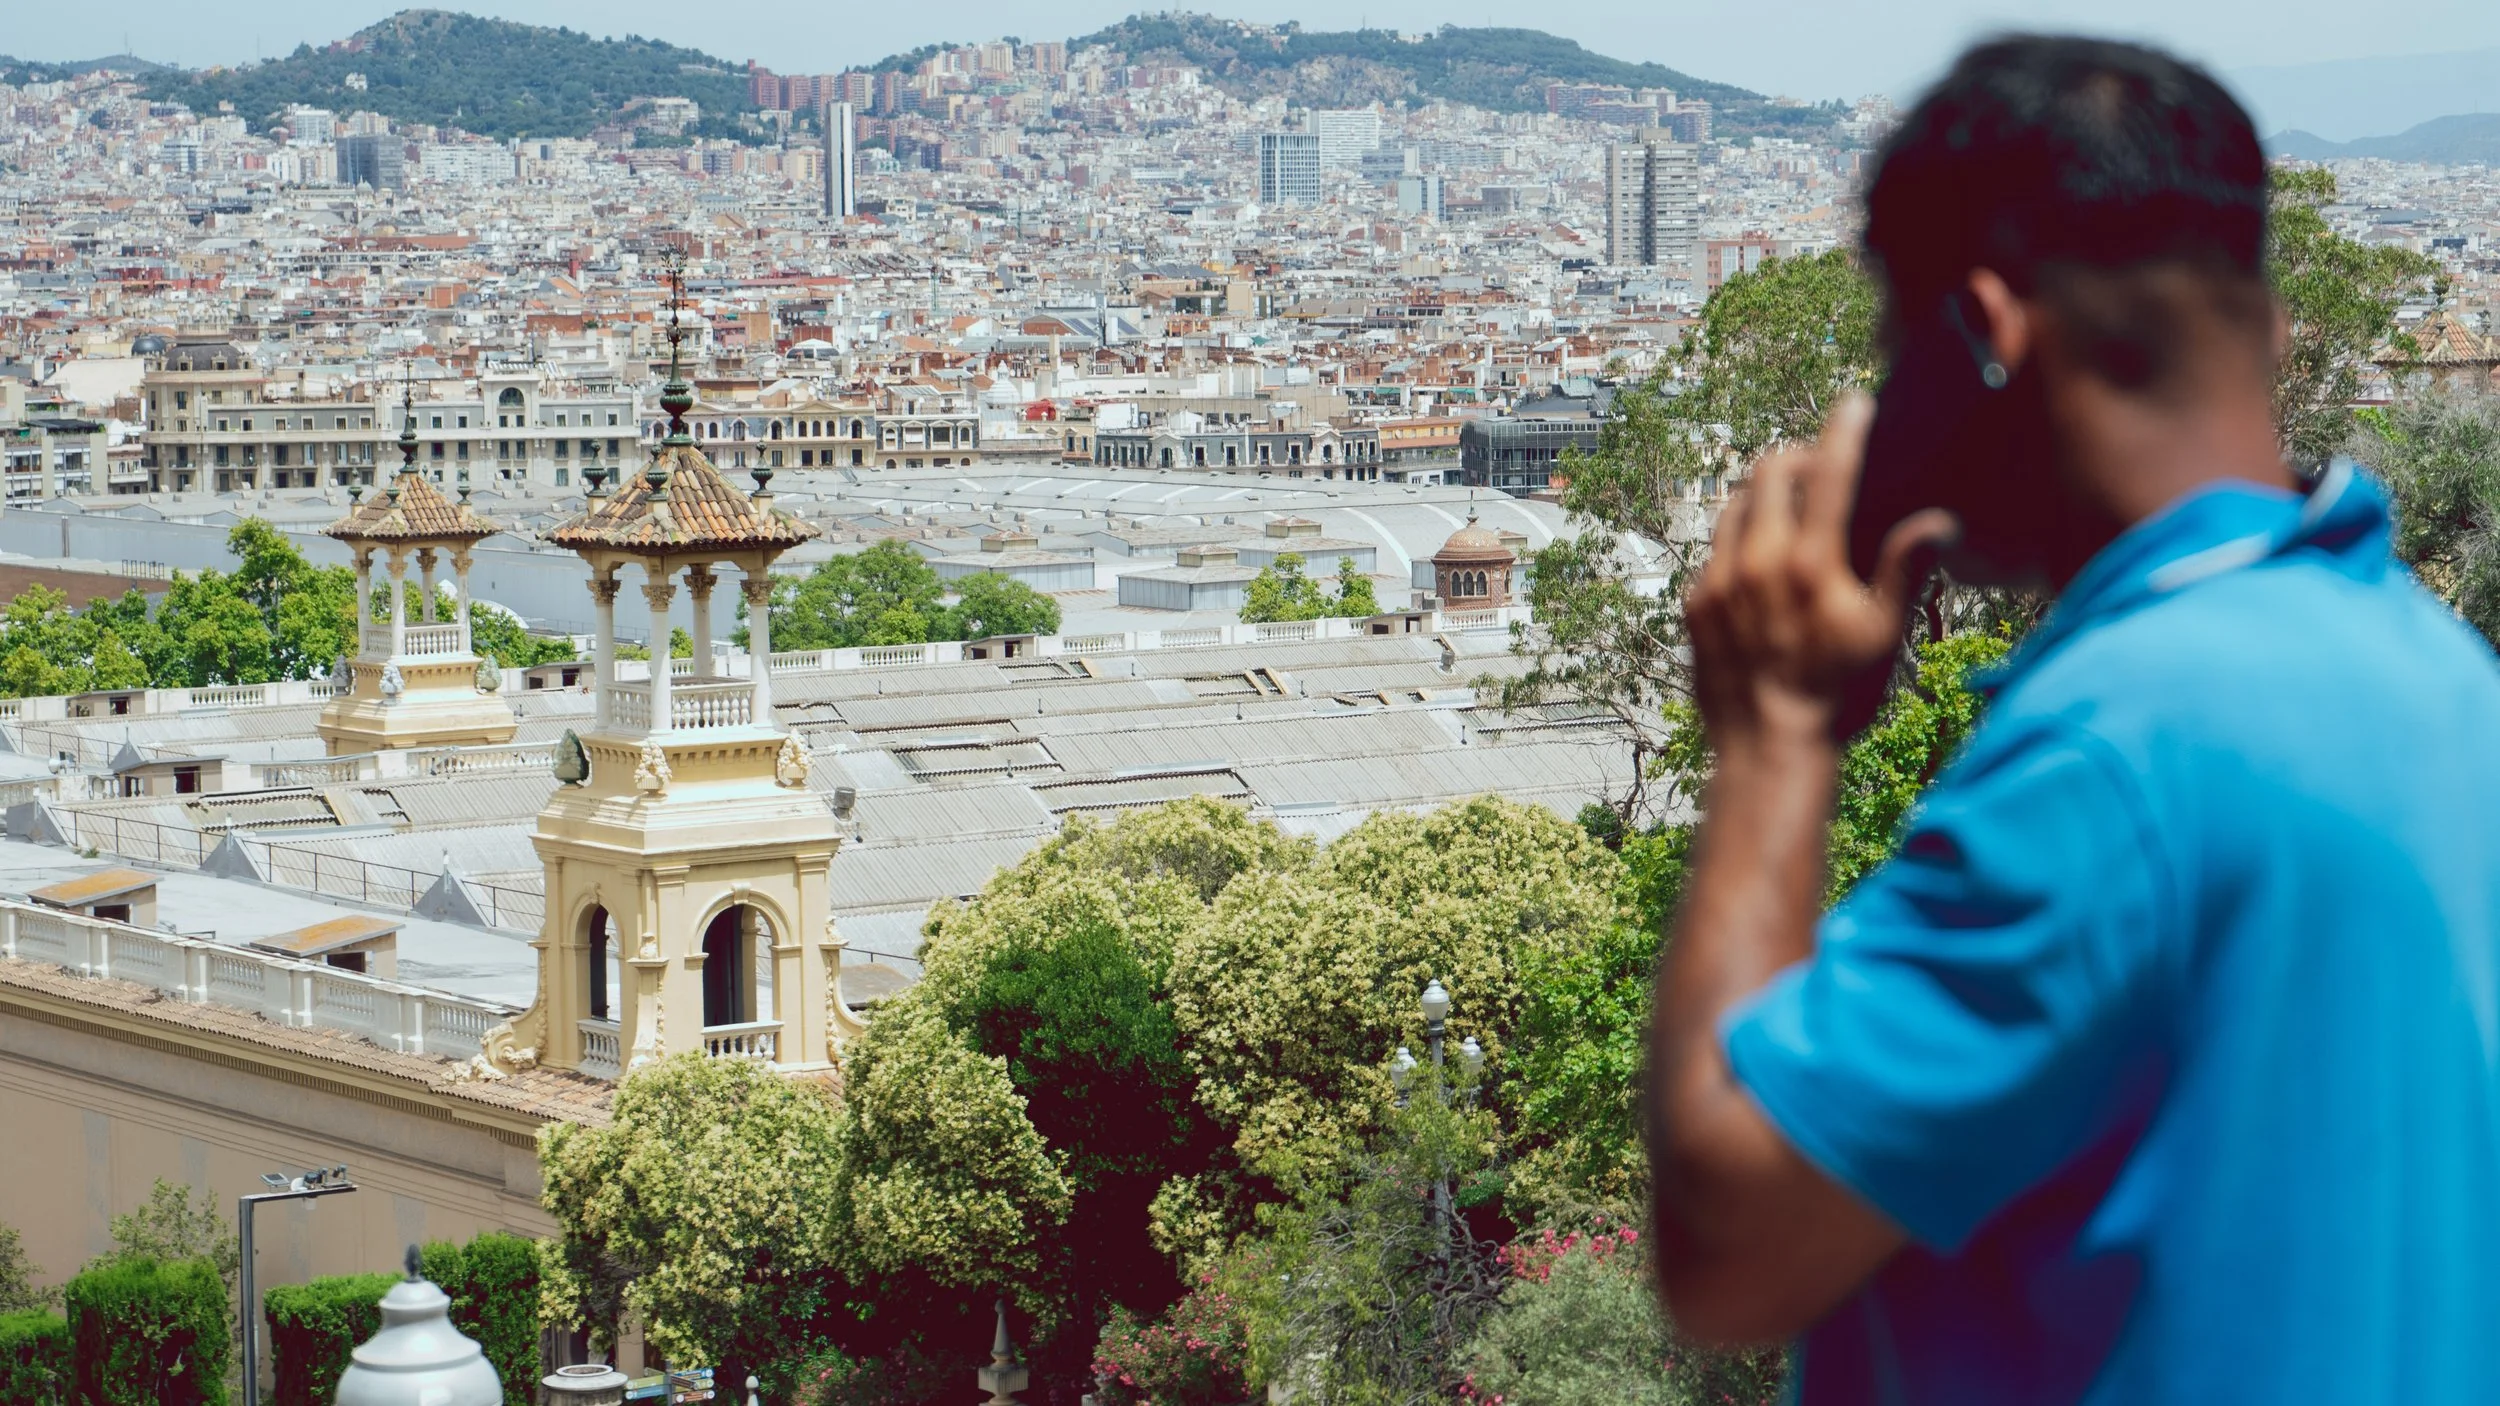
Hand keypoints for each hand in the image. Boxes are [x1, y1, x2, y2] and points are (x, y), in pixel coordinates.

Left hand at [1685, 395, 1957, 749]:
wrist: (1766, 750)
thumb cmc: (1837, 697)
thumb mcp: (1882, 635)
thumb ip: (1906, 569)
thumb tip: (1940, 519)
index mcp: (1810, 563)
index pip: (1830, 472)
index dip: (1844, 429)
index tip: (1853, 403)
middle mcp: (1757, 561)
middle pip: (1770, 471)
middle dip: (1798, 456)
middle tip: (1820, 467)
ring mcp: (1718, 581)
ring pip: (1733, 504)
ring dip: (1762, 494)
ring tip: (1788, 508)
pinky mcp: (1694, 604)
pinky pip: (1712, 549)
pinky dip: (1737, 539)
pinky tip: (1759, 561)